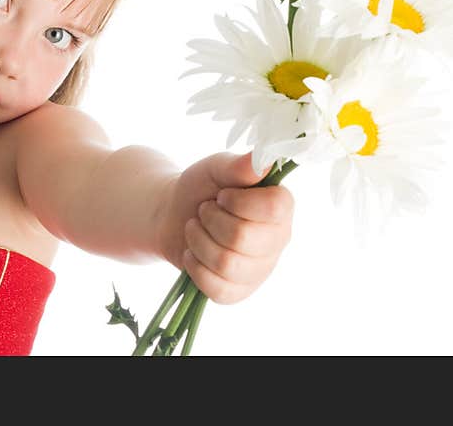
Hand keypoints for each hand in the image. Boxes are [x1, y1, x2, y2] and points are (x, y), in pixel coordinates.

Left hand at [157, 151, 293, 304]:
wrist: (172, 216)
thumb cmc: (200, 189)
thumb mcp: (215, 169)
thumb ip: (237, 165)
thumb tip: (262, 162)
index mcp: (280, 206)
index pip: (274, 208)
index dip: (239, 202)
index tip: (222, 195)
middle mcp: (278, 239)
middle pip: (243, 237)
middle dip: (210, 220)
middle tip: (204, 210)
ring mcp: (260, 269)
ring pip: (226, 264)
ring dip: (198, 241)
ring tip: (195, 228)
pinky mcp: (239, 291)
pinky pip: (217, 288)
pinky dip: (195, 267)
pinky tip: (193, 253)